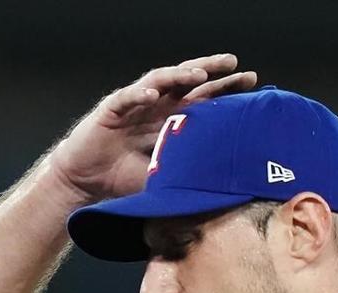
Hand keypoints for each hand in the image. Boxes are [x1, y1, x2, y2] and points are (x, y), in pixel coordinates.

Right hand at [49, 55, 257, 201]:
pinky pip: (127, 97)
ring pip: (160, 81)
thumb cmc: (122, 179)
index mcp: (170, 120)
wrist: (84, 184)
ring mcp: (134, 105)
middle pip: (187, 82)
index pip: (203, 99)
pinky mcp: (111, 110)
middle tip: (234, 63)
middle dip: (210, 71)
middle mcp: (155, 106)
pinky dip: (139, 94)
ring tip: (198, 74)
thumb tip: (222, 182)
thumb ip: (186, 172)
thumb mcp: (162, 177)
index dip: (225, 90)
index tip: (253, 83)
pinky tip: (152, 93)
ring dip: (178, 76)